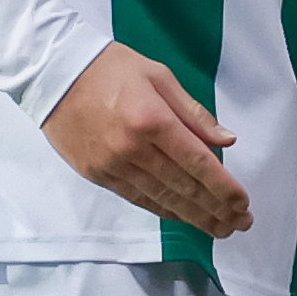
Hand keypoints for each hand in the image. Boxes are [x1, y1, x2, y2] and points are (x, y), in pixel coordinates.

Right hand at [44, 42, 250, 240]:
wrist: (52, 73)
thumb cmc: (110, 67)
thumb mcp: (158, 75)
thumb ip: (193, 112)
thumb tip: (226, 141)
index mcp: (153, 120)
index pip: (198, 163)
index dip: (224, 188)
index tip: (244, 204)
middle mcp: (133, 149)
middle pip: (184, 188)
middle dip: (216, 210)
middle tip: (241, 224)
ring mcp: (113, 166)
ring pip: (162, 200)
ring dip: (194, 217)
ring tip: (219, 228)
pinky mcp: (98, 175)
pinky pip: (138, 199)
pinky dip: (164, 211)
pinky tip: (184, 218)